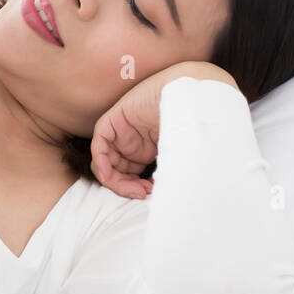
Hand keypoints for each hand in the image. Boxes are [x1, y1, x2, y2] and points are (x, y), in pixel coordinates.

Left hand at [89, 61, 238, 199]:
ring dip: (116, 180)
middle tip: (142, 195)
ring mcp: (123, 131)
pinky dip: (101, 162)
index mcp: (147, 148)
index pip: (130, 174)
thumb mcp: (177, 157)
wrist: (194, 96)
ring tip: (136, 188)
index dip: (135, 188)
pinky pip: (99, 144)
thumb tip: (160, 198)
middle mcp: (133, 141)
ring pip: (106, 161)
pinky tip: (110, 176)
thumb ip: (165, 174)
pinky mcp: (115, 120)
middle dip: (126, 187)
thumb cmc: (194, 126)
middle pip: (117, 170)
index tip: (149, 195)